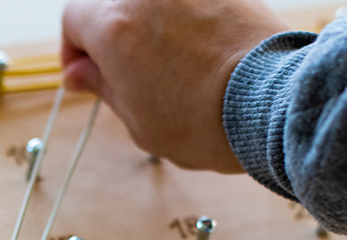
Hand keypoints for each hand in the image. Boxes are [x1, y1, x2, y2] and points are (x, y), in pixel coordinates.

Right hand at [62, 0, 288, 172]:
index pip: (73, 17)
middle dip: (108, 33)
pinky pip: (190, 2)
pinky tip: (199, 49)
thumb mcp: (139, 120)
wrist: (273, 103)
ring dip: (148, 24)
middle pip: (109, 2)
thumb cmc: (204, 120)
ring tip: (168, 61)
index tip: (85, 75)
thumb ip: (103, 87)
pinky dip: (187, 19)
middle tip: (123, 71)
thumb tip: (80, 73)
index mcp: (112, 24)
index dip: (74, 49)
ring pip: (150, 2)